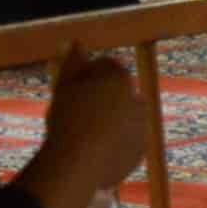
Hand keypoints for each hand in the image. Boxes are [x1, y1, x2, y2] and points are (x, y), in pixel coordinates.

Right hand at [43, 48, 151, 189]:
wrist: (78, 164)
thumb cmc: (67, 119)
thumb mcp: (63, 85)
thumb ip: (73, 62)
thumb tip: (77, 42)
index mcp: (121, 79)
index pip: (107, 65)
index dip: (88, 73)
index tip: (73, 87)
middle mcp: (138, 100)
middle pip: (118, 91)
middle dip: (103, 95)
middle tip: (78, 110)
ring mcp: (142, 127)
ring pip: (124, 116)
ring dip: (111, 118)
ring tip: (85, 131)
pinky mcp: (141, 151)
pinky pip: (127, 140)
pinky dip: (116, 140)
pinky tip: (95, 149)